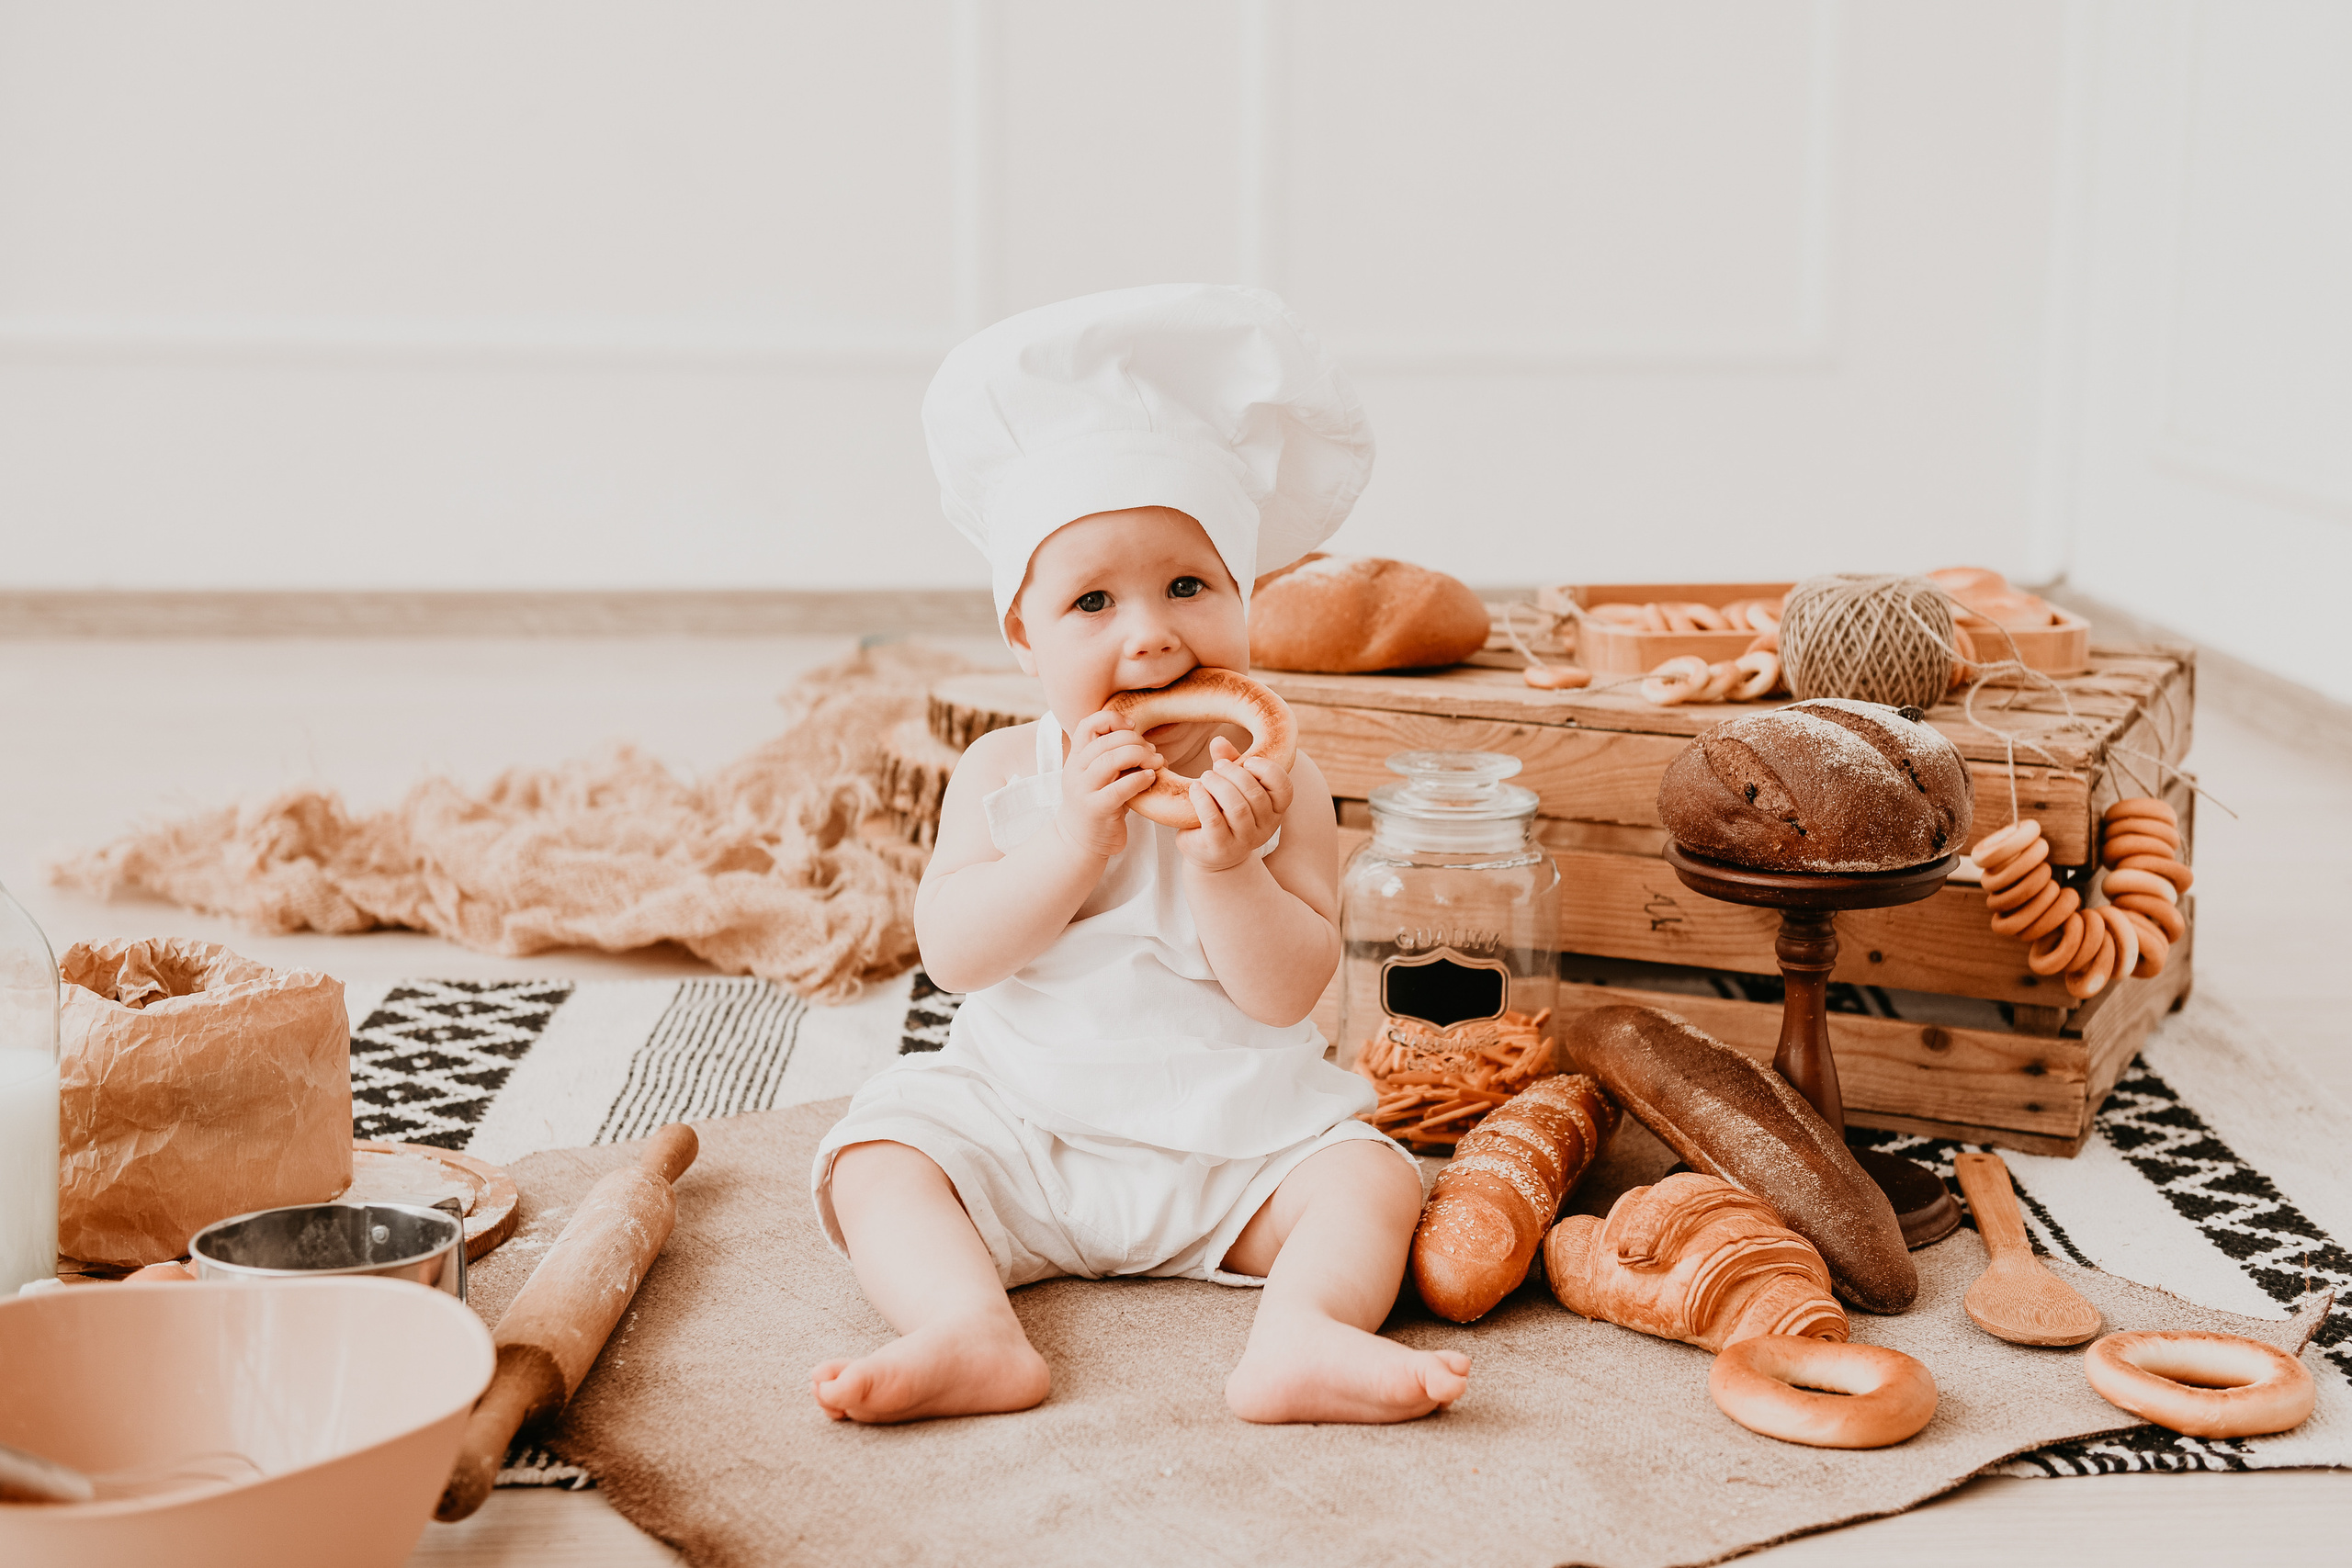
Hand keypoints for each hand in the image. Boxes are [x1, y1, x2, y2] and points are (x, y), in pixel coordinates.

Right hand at [1052, 710, 1162, 859]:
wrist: (1079, 842)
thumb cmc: (1098, 805)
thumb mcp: (1101, 777)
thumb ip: (1114, 758)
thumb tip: (1149, 744)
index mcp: (1076, 758)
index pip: (1087, 725)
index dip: (1112, 719)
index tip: (1133, 727)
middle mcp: (1075, 771)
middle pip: (1106, 741)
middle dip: (1135, 741)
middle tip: (1152, 752)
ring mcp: (1084, 790)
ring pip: (1111, 760)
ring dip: (1140, 756)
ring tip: (1156, 763)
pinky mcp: (1096, 809)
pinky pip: (1120, 788)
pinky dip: (1139, 779)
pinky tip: (1151, 778)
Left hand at [1176, 736, 1292, 871]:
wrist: (1211, 853)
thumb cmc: (1225, 812)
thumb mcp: (1233, 786)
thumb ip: (1231, 763)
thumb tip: (1218, 741)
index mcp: (1275, 810)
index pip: (1285, 789)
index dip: (1268, 770)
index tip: (1248, 760)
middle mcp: (1266, 828)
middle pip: (1255, 795)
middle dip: (1234, 773)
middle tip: (1217, 766)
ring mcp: (1244, 841)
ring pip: (1237, 807)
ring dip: (1218, 785)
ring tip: (1206, 777)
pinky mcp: (1220, 848)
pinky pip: (1213, 820)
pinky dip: (1202, 799)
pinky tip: (1195, 790)